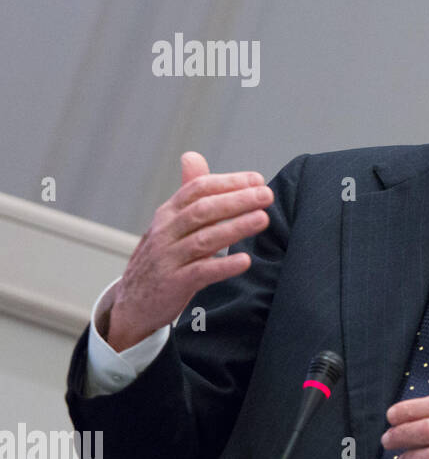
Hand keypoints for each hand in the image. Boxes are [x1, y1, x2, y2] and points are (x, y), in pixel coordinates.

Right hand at [104, 151, 273, 350]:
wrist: (132, 302)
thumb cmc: (162, 256)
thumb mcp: (170, 222)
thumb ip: (188, 192)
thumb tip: (193, 156)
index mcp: (168, 214)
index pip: (197, 189)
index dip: (228, 182)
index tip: (257, 180)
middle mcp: (165, 232)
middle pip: (202, 211)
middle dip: (236, 200)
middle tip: (266, 195)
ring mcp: (168, 259)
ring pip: (203, 240)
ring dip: (235, 228)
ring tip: (262, 219)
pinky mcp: (173, 285)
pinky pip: (200, 273)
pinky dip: (223, 266)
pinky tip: (245, 260)